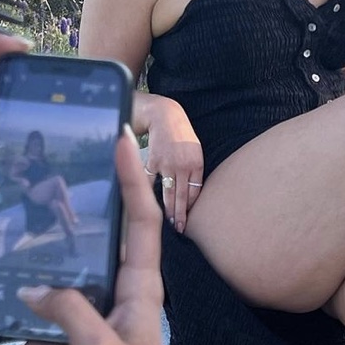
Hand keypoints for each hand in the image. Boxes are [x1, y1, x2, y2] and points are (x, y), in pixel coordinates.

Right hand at [0, 127, 164, 344]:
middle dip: (54, 215)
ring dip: (16, 274)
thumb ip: (70, 315)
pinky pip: (40, 331)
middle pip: (88, 242)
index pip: (140, 223)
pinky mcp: (73, 339)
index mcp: (141, 290)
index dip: (132, 181)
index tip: (119, 141)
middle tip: (24, 183)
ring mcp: (95, 315)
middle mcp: (120, 294)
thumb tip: (34, 289)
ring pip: (55, 282)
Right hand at [142, 94, 204, 233]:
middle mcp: (184, 165)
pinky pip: (150, 182)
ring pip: (168, 193)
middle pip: (182, 197)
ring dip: (168, 210)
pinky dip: (148, 195)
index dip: (190, 208)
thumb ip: (193, 171)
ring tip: (168, 224)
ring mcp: (168, 163)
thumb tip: (190, 195)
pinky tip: (147, 206)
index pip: (195, 192)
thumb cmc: (180, 135)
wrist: (164, 114)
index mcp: (197, 163)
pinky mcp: (152, 161)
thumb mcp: (194, 151)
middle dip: (180, 215)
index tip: (188, 221)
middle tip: (179, 230)